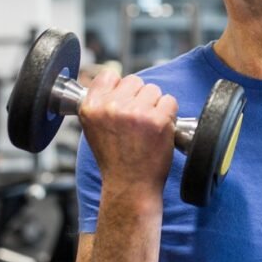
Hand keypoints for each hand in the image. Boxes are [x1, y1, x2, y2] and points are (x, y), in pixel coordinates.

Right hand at [79, 71, 178, 208]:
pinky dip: (169, 114)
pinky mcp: (158, 120)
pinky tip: (159, 130)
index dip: (120, 88)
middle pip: (135, 81)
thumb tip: (114, 81)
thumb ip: (100, 104)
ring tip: (147, 127)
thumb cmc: (114, 160)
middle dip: (139, 97)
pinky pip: (170, 101)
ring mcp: (136, 112)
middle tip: (137, 121)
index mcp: (92, 107)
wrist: (130, 185)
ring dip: (155, 105)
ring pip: (153, 90)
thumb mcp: (93, 128)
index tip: (123, 101)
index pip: (109, 75)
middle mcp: (112, 107)